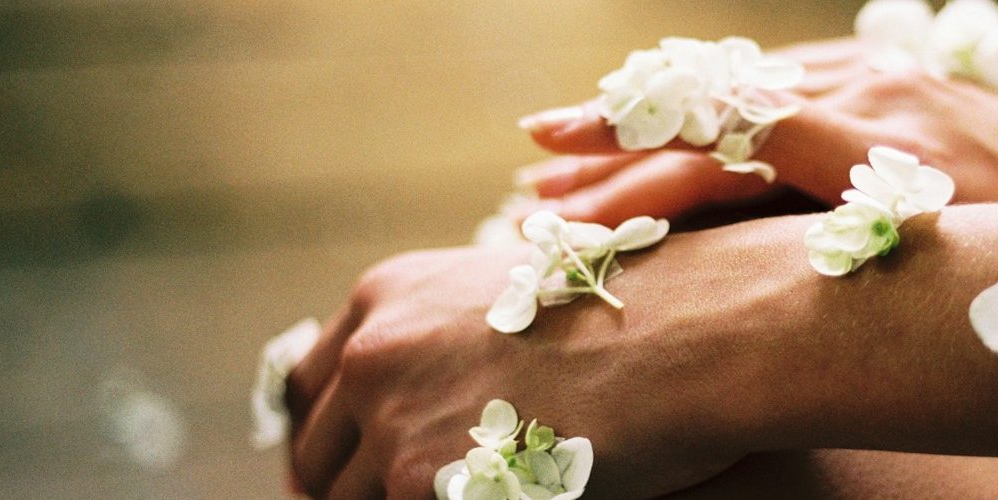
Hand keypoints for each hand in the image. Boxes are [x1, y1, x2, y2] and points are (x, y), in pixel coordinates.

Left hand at [282, 217, 819, 498]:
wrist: (688, 335)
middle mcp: (372, 350)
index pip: (309, 389)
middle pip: (315, 456)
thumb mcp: (517, 302)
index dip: (327, 440)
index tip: (348, 472)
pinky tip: (501, 499)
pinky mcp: (422, 482)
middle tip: (400, 499)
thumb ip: (449, 345)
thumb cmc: (635, 319)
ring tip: (464, 495)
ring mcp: (390, 419)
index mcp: (387, 297)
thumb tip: (430, 405)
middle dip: (346, 489)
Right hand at [514, 39, 997, 226]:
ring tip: (561, 145)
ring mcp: (875, 71)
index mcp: (883, 149)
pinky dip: (706, 97)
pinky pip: (777, 74)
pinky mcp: (884, 65)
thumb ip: (866, 262)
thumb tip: (754, 287)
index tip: (562, 201)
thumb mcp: (969, 265)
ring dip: (644, 120)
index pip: (731, 152)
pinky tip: (656, 113)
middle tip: (530, 186)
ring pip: (732, 88)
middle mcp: (868, 95)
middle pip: (713, 117)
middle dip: (613, 153)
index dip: (640, 173)